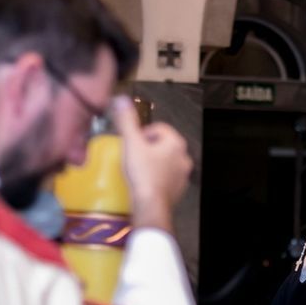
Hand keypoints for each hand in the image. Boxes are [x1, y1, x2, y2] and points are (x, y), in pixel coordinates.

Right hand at [112, 96, 192, 232]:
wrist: (151, 205)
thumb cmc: (142, 173)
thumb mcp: (131, 143)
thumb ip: (127, 121)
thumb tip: (121, 99)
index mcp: (176, 142)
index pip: (158, 128)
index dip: (142, 133)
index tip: (132, 144)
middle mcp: (184, 156)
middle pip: (163, 144)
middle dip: (148, 148)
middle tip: (133, 156)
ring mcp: (184, 174)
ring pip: (166, 161)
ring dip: (153, 162)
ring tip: (138, 170)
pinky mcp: (180, 189)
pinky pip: (167, 177)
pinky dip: (158, 177)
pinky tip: (146, 182)